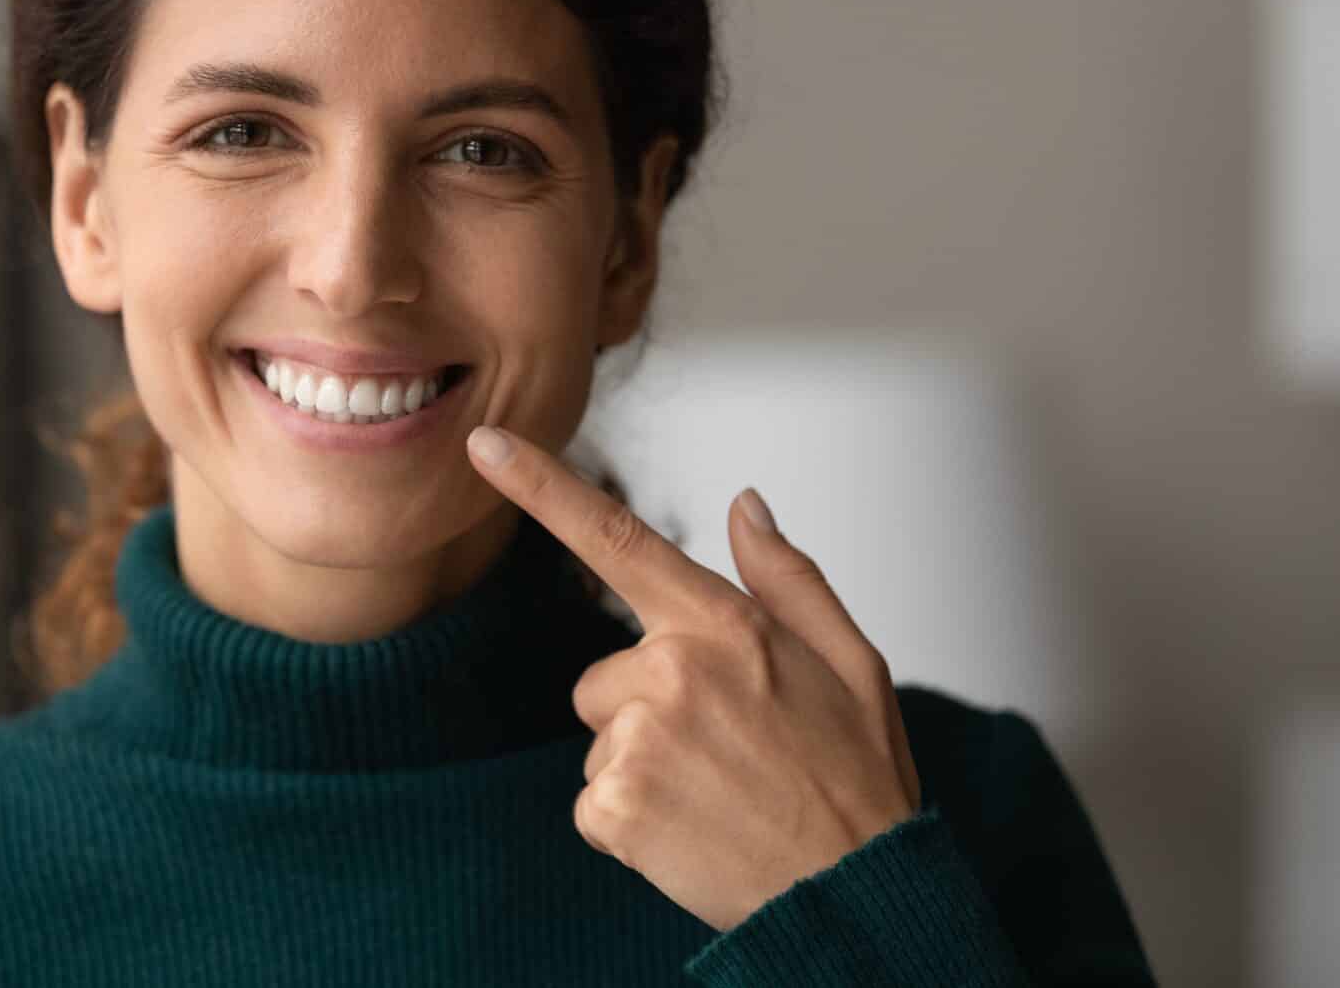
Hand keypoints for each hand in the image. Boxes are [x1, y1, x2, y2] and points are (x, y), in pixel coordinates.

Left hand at [465, 424, 922, 932]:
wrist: (857, 895)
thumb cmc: (855, 780)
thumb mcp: (849, 661)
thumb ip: (785, 577)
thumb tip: (743, 503)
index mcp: (722, 623)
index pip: (613, 536)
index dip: (538, 485)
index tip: (483, 443)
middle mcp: (671, 668)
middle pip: (603, 677)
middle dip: (647, 711)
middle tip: (725, 753)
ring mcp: (639, 738)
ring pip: (601, 740)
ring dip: (642, 768)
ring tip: (716, 796)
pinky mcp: (616, 805)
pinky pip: (594, 802)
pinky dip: (631, 823)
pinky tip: (692, 832)